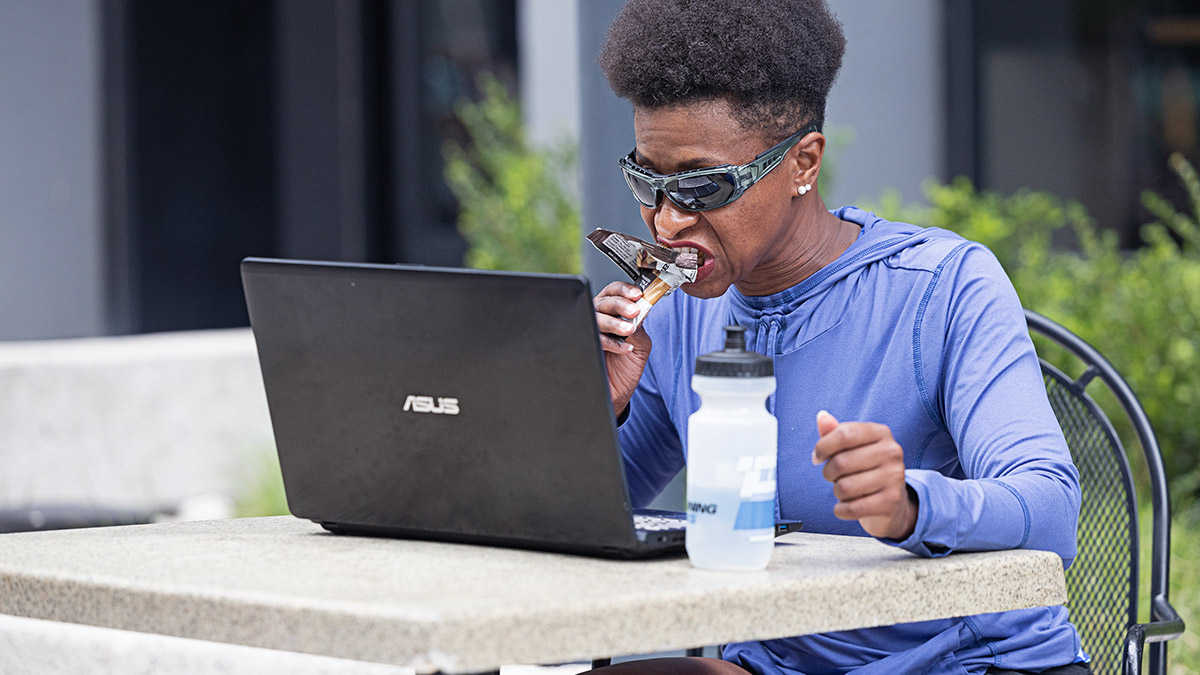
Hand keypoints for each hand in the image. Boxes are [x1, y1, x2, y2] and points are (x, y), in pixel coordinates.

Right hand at [593, 281, 651, 415]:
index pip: (615, 292)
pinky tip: (624, 349)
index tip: (637, 295)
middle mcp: (599, 318)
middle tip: (634, 312)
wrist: (616, 392)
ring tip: (628, 331)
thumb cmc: (626, 366)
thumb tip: (641, 310)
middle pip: (604, 301)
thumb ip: (640, 327)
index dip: (625, 291)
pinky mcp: (582, 344)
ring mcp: (589, 330)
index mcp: (613, 312)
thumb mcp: (640, 344)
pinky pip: (592, 336)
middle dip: (620, 304)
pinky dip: (610, 342)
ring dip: (614, 322)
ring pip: (595, 316)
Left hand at [813, 410, 917, 539]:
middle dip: (828, 472)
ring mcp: (895, 477)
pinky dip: (841, 510)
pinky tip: (846, 506)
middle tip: (833, 476)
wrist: (892, 501)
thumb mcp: (851, 448)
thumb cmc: (865, 469)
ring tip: (844, 490)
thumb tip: (822, 417)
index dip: (823, 447)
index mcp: (881, 432)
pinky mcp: (891, 502)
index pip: (844, 434)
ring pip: (844, 487)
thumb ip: (834, 433)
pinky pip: (851, 508)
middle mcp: (892, 452)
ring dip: (836, 492)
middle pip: (841, 462)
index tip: (817, 457)